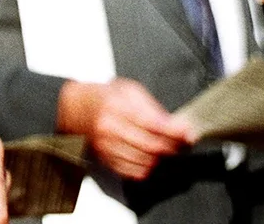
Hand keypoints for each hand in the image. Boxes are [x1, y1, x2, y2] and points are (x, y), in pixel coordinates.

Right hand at [56, 78, 195, 180]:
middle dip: (173, 146)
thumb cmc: (103, 97)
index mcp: (117, 106)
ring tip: (168, 149)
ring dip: (162, 158)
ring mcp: (107, 146)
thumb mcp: (128, 90)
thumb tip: (175, 125)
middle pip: (151, 146)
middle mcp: (110, 128)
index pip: (153, 124)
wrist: (75, 108)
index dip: (175, 132)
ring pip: (144, 162)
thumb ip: (152, 107)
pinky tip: (151, 158)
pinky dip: (147, 168)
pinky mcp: (106, 159)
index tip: (188, 133)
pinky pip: (133, 172)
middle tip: (183, 142)